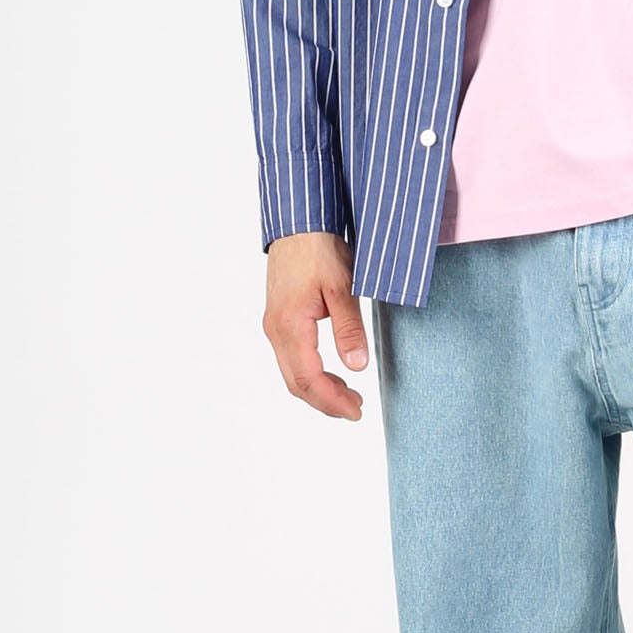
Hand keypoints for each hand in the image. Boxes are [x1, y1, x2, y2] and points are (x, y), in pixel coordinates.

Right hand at [262, 230, 367, 419]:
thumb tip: (357, 366)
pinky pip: (291, 358)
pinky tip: (332, 372)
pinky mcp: (278, 318)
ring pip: (292, 372)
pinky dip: (311, 373)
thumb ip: (349, 328)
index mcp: (290, 325)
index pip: (309, 379)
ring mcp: (274, 324)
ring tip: (349, 394)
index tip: (357, 411)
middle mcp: (276, 329)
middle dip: (326, 402)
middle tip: (356, 409)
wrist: (298, 221)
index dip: (332, 401)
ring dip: (318, 389)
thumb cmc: (319, 248)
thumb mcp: (342, 287)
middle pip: (296, 383)